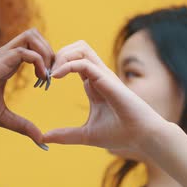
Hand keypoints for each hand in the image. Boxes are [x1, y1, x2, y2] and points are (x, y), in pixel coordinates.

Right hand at [0, 29, 53, 146]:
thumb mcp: (3, 117)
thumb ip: (23, 125)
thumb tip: (41, 140)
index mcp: (7, 64)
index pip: (33, 47)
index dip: (46, 61)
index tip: (47, 82)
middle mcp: (5, 55)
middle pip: (34, 35)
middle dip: (49, 51)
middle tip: (50, 76)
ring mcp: (1, 55)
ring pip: (31, 36)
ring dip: (45, 53)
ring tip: (45, 76)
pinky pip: (24, 52)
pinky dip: (38, 62)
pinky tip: (39, 79)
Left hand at [43, 41, 173, 156]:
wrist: (143, 137)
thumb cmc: (121, 134)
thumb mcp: (86, 135)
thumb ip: (65, 135)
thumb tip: (44, 138)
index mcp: (94, 83)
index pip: (73, 61)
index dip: (56, 66)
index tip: (44, 82)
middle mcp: (99, 75)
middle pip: (76, 47)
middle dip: (57, 55)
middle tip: (45, 74)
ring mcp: (103, 75)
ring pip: (80, 48)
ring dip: (62, 56)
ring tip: (51, 74)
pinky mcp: (107, 79)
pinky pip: (84, 63)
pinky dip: (67, 65)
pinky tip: (56, 77)